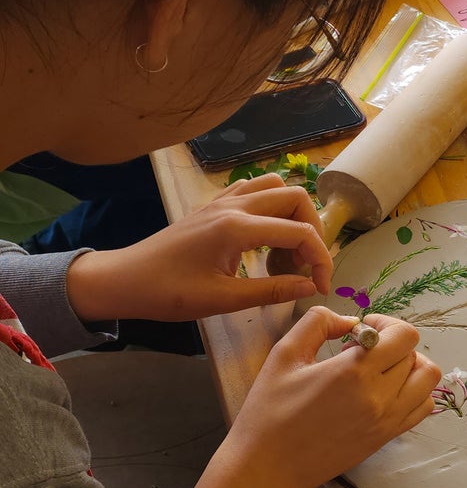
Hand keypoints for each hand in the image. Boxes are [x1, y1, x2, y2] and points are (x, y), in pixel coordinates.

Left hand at [67, 174, 333, 322]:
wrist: (124, 279)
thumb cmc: (168, 293)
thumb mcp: (222, 300)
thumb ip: (272, 290)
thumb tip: (311, 286)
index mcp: (237, 228)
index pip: (300, 232)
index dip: (320, 260)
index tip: (320, 287)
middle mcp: (234, 206)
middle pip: (296, 199)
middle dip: (313, 231)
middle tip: (303, 267)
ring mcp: (223, 201)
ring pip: (277, 187)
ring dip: (293, 216)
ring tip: (284, 252)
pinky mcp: (214, 205)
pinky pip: (254, 190)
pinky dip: (271, 208)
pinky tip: (263, 238)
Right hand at [184, 307, 439, 487]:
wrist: (268, 468)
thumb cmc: (269, 411)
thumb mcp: (284, 354)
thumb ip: (318, 323)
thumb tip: (350, 320)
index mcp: (353, 372)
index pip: (405, 335)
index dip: (387, 323)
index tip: (363, 330)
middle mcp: (379, 396)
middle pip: (415, 354)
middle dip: (392, 343)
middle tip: (364, 350)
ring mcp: (388, 420)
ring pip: (427, 380)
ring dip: (410, 366)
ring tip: (381, 368)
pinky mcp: (387, 437)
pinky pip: (423, 407)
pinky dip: (414, 392)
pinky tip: (385, 391)